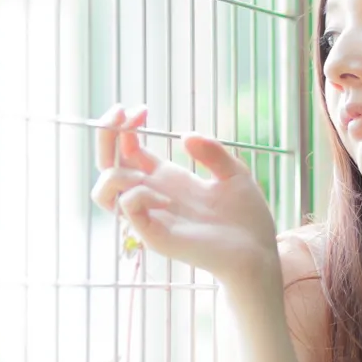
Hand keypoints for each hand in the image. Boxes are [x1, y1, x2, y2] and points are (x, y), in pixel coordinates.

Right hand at [90, 105, 280, 289]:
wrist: (258, 252)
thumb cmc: (246, 217)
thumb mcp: (233, 173)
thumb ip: (211, 151)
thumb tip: (184, 136)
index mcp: (165, 179)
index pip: (126, 150)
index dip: (124, 125)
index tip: (141, 109)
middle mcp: (152, 196)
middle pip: (106, 165)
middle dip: (106, 135)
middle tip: (122, 113)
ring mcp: (151, 216)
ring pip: (104, 192)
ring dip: (116, 170)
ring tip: (146, 170)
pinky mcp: (155, 236)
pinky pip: (128, 209)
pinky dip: (140, 195)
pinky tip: (168, 198)